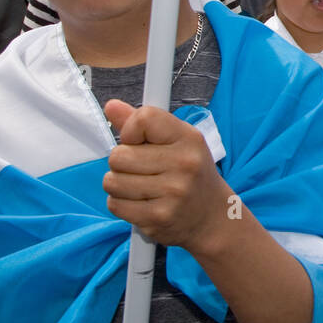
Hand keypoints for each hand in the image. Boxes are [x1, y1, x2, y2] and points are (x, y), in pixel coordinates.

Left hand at [102, 100, 234, 254]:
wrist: (211, 216)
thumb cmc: (189, 173)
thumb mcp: (176, 141)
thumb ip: (142, 124)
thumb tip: (110, 106)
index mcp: (188, 138)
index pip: (143, 118)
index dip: (131, 130)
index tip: (139, 142)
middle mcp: (184, 164)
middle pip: (119, 155)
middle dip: (121, 163)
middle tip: (141, 169)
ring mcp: (172, 192)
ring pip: (112, 182)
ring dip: (119, 185)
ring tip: (140, 187)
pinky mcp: (159, 217)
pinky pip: (115, 204)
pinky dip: (121, 204)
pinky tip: (141, 202)